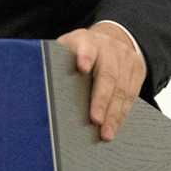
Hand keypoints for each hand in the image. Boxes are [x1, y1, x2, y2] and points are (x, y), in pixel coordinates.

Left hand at [57, 22, 146, 141]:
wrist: (113, 37)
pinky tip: (115, 126)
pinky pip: (132, 94)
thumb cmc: (82, 49)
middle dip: (101, 99)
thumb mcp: (67, 47)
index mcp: (85, 39)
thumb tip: (32, 84)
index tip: (82, 67)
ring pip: (122, 88)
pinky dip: (123, 113)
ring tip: (106, 133)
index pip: (86, 45)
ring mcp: (125, 58)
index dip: (84, 55)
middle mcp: (108, 47)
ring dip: (114, 113)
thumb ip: (56, 61)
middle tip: (95, 120)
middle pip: (107, 73)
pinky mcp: (138, 69)